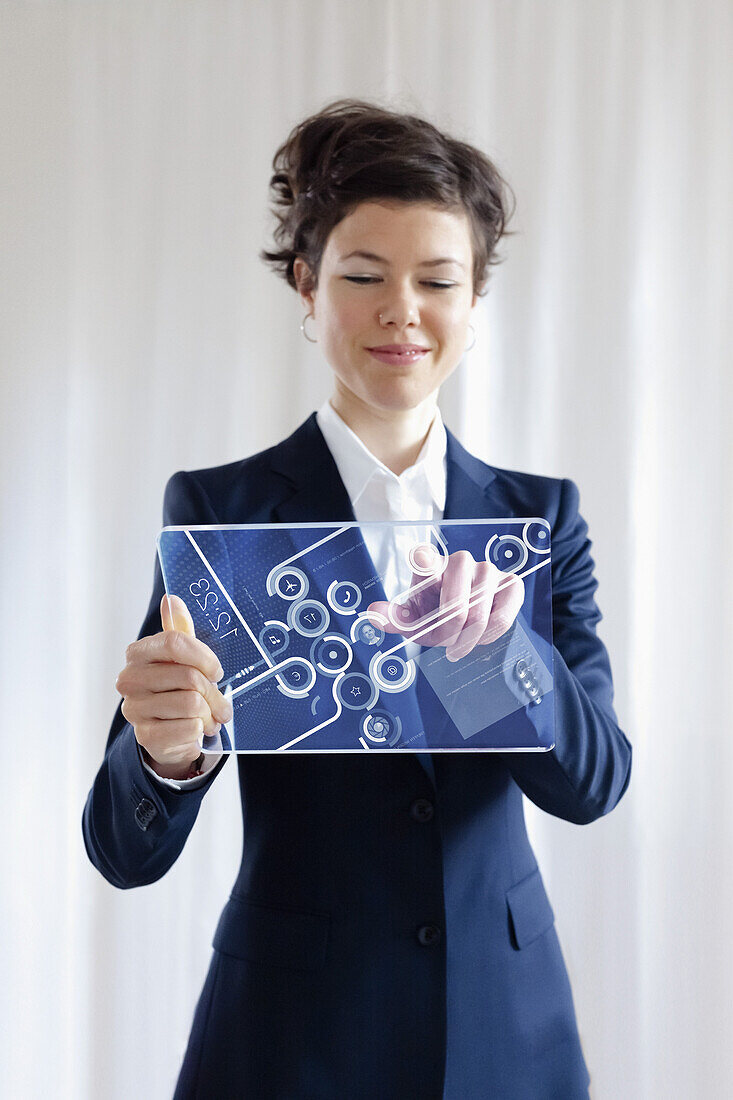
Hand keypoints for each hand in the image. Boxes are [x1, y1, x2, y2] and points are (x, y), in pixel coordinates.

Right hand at [115, 594, 231, 779]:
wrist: (168, 733)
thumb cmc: (177, 689)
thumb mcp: (181, 659)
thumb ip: (178, 629)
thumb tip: (171, 599)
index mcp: (138, 654)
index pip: (175, 642)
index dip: (204, 657)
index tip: (216, 671)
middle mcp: (129, 680)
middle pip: (189, 676)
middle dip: (213, 692)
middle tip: (218, 703)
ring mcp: (134, 709)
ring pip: (192, 703)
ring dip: (209, 713)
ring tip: (207, 716)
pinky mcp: (145, 736)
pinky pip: (190, 727)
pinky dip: (200, 730)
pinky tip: (195, 730)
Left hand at [365, 544, 524, 661]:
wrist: (463, 617)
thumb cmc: (435, 614)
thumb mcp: (413, 620)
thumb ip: (395, 618)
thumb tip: (373, 613)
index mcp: (429, 566)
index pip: (425, 557)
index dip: (425, 560)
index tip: (422, 561)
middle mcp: (459, 561)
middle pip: (456, 606)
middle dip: (450, 634)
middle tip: (446, 646)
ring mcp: (487, 569)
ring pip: (480, 614)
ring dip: (470, 638)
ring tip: (461, 644)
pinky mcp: (510, 583)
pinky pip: (503, 616)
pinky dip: (491, 634)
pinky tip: (481, 636)